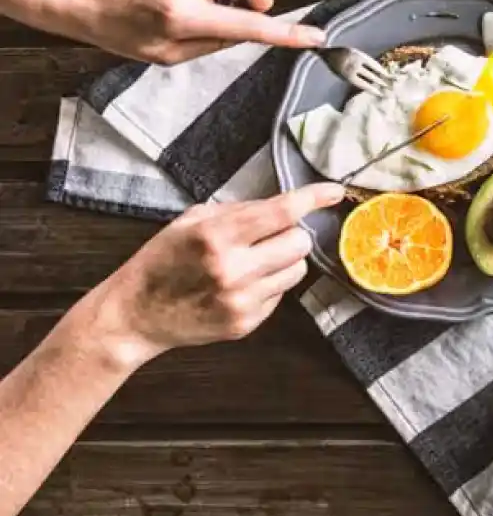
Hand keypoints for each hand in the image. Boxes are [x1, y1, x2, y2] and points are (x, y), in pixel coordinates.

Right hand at [88, 183, 344, 368]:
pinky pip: (280, 294)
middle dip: (291, 234)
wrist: (136, 314)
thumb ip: (239, 212)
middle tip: (270, 235)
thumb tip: (284, 206)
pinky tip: (241, 284)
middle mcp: (233, 269)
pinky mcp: (246, 323)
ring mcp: (242, 300)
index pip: (281, 212)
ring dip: (284, 260)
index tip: (334, 192)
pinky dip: (269, 284)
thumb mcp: (191, 221)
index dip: (313, 198)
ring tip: (254, 261)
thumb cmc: (162, 260)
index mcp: (216, 235)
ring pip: (297, 270)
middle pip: (300, 243)